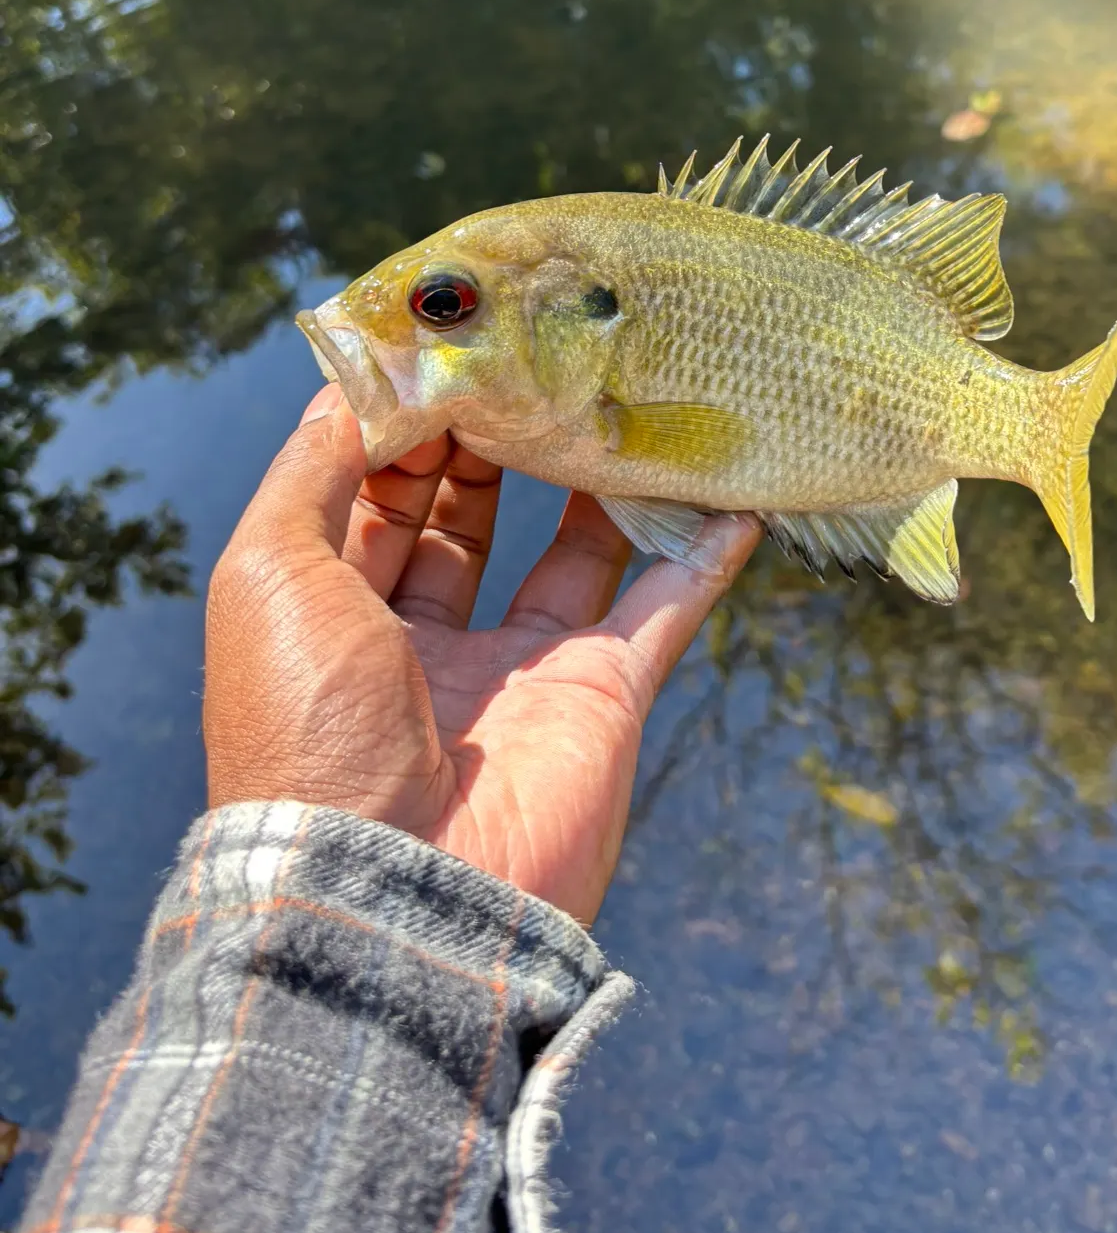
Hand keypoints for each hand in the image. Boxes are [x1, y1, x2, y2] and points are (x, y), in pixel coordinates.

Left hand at [204, 383, 760, 922]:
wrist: (396, 888)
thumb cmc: (309, 722)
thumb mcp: (268, 573)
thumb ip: (310, 472)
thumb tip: (359, 382)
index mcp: (337, 616)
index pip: (375, 494)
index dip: (406, 421)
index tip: (447, 344)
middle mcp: (428, 641)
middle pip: (471, 515)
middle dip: (495, 437)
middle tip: (532, 355)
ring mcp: (521, 671)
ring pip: (571, 554)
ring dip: (593, 483)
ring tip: (619, 397)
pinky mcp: (602, 698)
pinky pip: (662, 613)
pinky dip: (699, 559)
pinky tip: (731, 499)